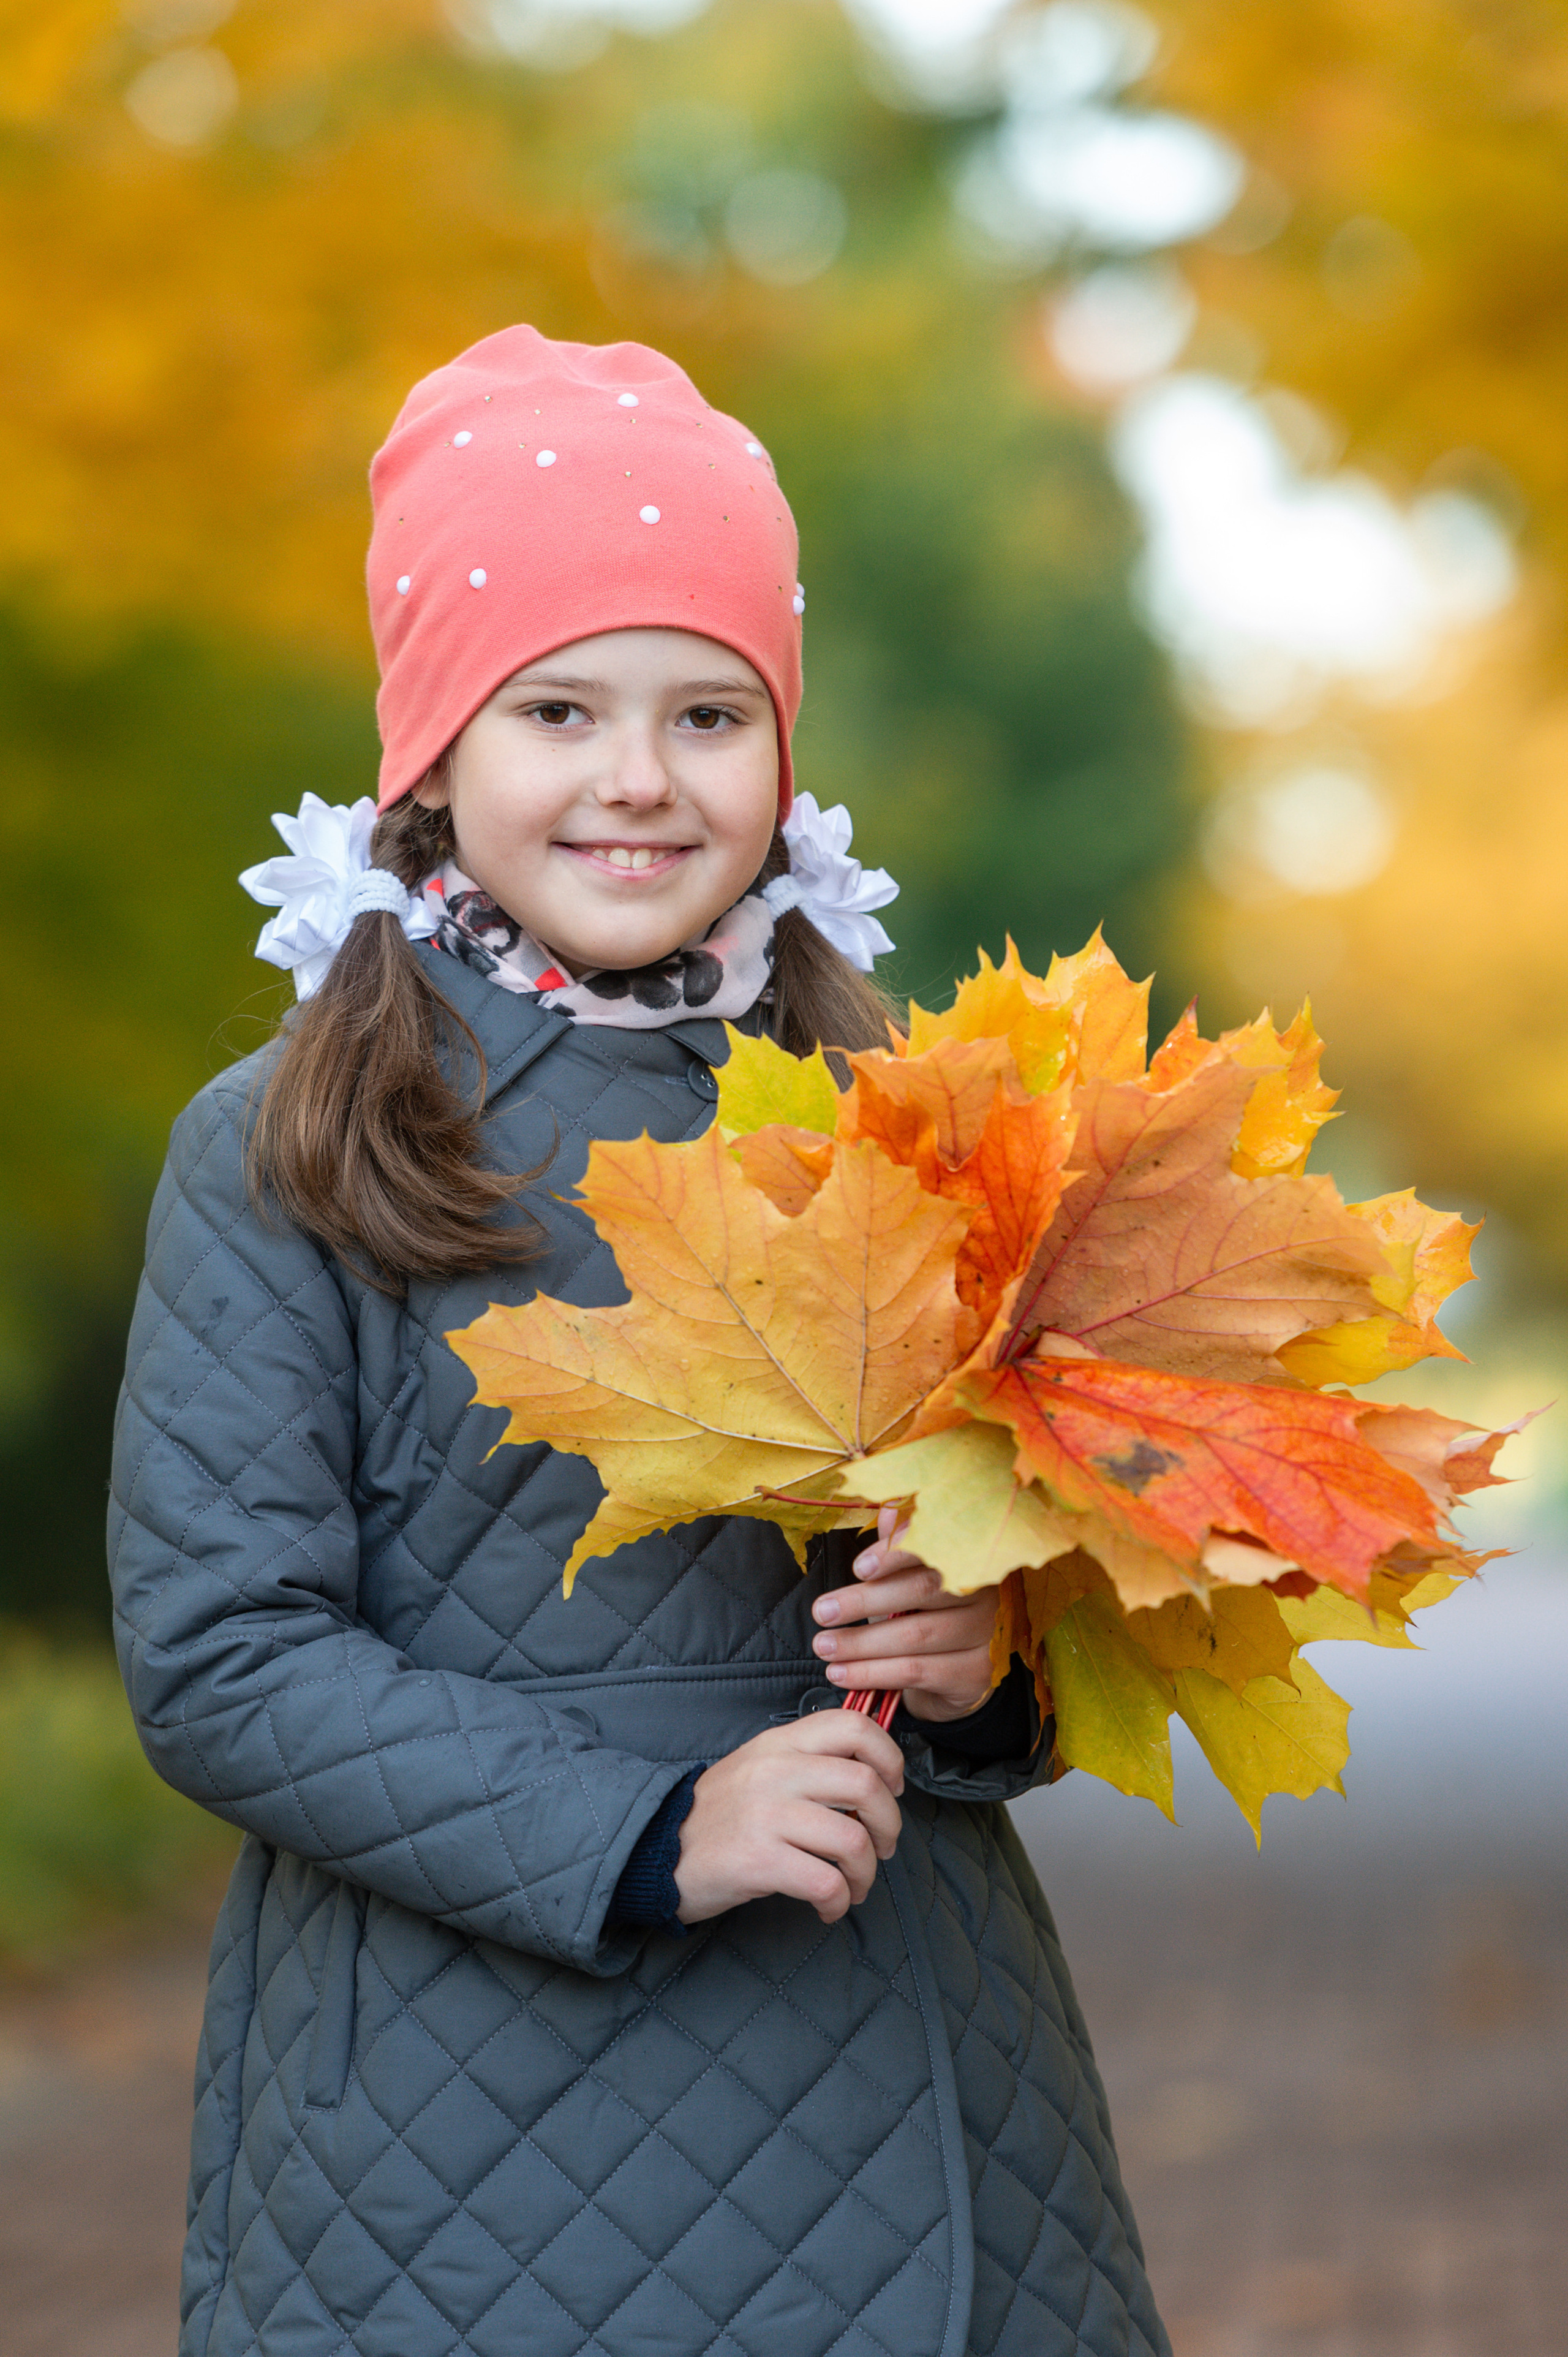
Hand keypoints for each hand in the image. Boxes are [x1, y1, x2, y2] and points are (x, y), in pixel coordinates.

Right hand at [674, 1711, 903, 1926]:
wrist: (659, 1850)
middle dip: (889, 1824)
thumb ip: (808, 1761)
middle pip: (866, 1785)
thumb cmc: (720, 1815)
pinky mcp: (758, 1861)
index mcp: (780, 1744)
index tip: (891, 1788)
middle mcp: (775, 1772)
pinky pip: (825, 1882)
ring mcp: (766, 1815)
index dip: (889, 1757)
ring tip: (854, 1885)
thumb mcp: (759, 1767)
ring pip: (853, 1840)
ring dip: (867, 1873)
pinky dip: (839, 1902)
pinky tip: (828, 1908)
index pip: (853, 1726)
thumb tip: (872, 1777)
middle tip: (882, 1847)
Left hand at [811, 1506, 1000, 1722]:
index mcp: (968, 1558)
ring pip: (916, 1635)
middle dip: (865, 1601)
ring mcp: (984, 1636)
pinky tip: (842, 1673)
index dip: (896, 1555)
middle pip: (923, 1591)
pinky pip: (917, 1671)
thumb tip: (887, 1508)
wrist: (954, 1675)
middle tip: (821, 1612)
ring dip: (862, 1643)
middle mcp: (984, 1594)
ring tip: (824, 1646)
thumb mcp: (908, 1580)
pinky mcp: (974, 1674)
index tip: (859, 1568)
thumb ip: (898, 1548)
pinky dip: (874, 1673)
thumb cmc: (926, 1616)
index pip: (934, 1549)